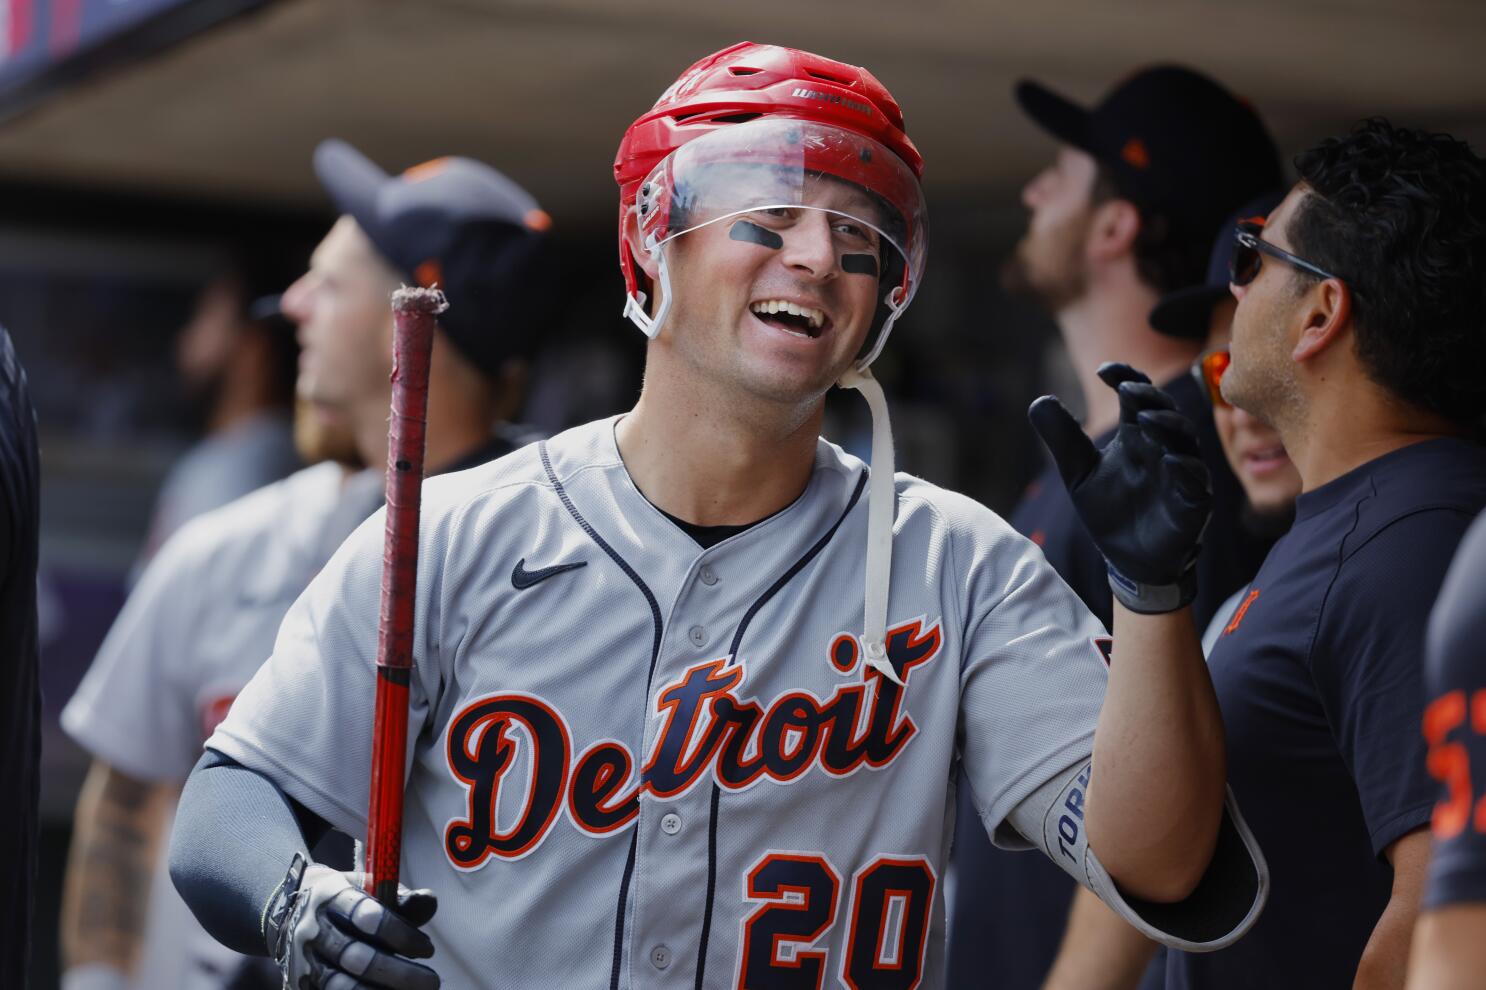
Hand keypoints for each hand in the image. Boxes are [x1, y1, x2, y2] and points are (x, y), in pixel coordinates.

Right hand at [263, 855, 438, 989]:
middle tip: (431, 982)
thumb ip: (399, 899)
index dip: (401, 934)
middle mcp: (312, 930)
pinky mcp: (298, 985)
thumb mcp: (367, 887)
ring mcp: (302, 962)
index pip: (368, 916)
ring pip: (341, 987)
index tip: (426, 948)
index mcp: (331, 897)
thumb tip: (429, 903)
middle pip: (358, 957)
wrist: (288, 914)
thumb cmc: (342, 903)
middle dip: (399, 973)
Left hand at [1028, 362, 1210, 613]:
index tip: (1104, 370)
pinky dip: (1185, 467)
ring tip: (1145, 419)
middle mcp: (1163, 446)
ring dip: (1168, 425)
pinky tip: (1170, 460)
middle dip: (1149, 396)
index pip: (1137, 396)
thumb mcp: (1078, 473)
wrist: (1128, 561)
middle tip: (1128, 387)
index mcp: (1137, 435)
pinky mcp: (1194, 502)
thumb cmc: (1109, 510)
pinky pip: (1196, 480)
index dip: (1126, 376)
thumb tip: (1039, 400)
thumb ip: (1063, 438)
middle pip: (1164, 410)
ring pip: (1184, 440)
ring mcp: (1182, 473)